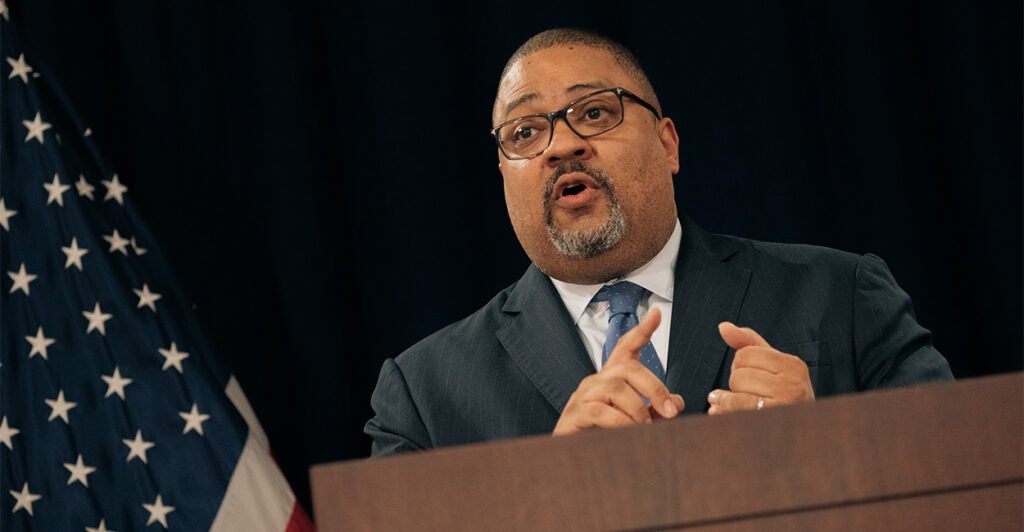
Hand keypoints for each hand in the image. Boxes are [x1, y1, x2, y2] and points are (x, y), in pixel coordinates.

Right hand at [553, 309, 684, 435]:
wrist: (571, 460)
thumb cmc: (603, 438)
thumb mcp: (636, 422)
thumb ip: (654, 411)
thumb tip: (676, 402)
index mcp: (611, 380)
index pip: (626, 348)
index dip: (641, 330)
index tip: (656, 313)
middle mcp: (596, 382)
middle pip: (627, 367)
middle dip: (654, 387)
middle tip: (669, 411)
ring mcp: (583, 396)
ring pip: (615, 387)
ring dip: (637, 408)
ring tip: (645, 428)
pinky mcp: (574, 414)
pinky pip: (599, 410)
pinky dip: (619, 422)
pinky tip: (627, 432)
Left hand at [707, 322, 814, 414]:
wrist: (798, 433)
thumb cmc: (782, 395)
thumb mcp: (771, 365)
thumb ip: (748, 343)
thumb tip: (723, 326)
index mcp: (794, 365)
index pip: (745, 354)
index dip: (739, 365)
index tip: (750, 375)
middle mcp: (794, 384)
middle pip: (739, 373)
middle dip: (736, 383)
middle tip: (747, 393)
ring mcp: (785, 404)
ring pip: (737, 389)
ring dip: (730, 398)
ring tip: (738, 404)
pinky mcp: (772, 419)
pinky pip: (738, 407)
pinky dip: (724, 409)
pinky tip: (720, 411)